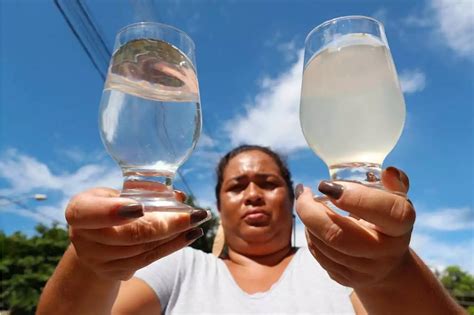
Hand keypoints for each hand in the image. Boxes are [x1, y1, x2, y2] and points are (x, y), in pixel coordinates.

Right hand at [65, 188, 210, 280]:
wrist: (96, 240)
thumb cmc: (111, 206)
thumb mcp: (119, 192)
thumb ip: (144, 190)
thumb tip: (178, 196)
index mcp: (80, 209)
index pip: (90, 213)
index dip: (113, 212)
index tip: (140, 208)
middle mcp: (83, 237)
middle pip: (127, 235)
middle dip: (165, 225)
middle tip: (194, 214)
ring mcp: (98, 259)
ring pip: (142, 249)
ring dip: (174, 236)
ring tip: (197, 222)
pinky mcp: (114, 272)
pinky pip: (148, 260)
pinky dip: (171, 246)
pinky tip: (190, 235)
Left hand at [295, 167, 414, 288]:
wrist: (387, 262)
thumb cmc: (387, 220)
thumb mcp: (395, 200)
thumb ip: (394, 184)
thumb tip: (388, 172)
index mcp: (401, 226)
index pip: (387, 213)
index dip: (357, 198)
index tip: (328, 185)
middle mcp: (386, 252)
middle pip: (337, 235)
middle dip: (310, 211)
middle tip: (303, 192)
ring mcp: (365, 270)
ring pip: (323, 245)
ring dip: (308, 221)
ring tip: (307, 204)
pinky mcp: (346, 279)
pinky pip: (318, 255)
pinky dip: (310, 235)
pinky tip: (311, 223)